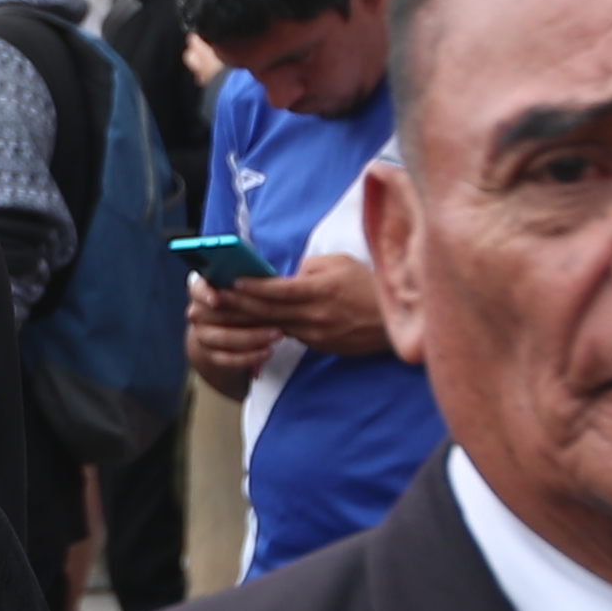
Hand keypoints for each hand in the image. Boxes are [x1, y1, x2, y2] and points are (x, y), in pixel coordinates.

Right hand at [183, 283, 275, 398]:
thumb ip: (249, 282)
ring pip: (225, 338)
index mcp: (201, 290)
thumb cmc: (238, 301)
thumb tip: (271, 280)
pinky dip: (250, 357)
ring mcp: (202, 336)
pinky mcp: (212, 357)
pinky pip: (229, 359)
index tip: (217, 299)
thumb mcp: (240, 287)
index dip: (206, 294)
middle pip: (217, 315)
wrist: (223, 332)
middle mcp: (197, 313)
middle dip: (246, 315)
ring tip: (278, 334)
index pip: (198, 288)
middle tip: (274, 313)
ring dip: (253, 337)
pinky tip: (268, 352)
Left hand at [204, 249, 388, 361]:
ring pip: (275, 327)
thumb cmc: (369, 285)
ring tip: (226, 313)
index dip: (250, 287)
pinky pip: (292, 336)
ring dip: (250, 321)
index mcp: (320, 291)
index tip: (229, 281)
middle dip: (238, 305)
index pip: (276, 290)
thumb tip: (285, 276)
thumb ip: (309, 268)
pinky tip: (254, 325)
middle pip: (268, 312)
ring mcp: (318, 335)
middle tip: (214, 299)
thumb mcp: (340, 264)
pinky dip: (272, 329)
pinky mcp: (321, 346)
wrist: (397, 321)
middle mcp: (316, 316)